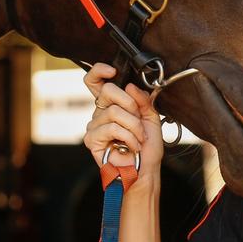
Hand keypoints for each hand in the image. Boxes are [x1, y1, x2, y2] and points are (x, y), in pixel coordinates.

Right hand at [83, 63, 163, 181]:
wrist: (145, 170)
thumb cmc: (147, 147)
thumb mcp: (151, 117)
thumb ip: (143, 100)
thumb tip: (130, 86)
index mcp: (112, 104)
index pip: (96, 82)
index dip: (99, 71)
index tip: (112, 71)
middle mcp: (100, 112)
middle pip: (108, 91)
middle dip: (130, 104)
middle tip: (139, 120)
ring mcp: (94, 125)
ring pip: (114, 111)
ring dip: (134, 126)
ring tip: (138, 138)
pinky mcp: (92, 139)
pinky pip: (112, 127)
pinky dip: (128, 136)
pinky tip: (131, 146)